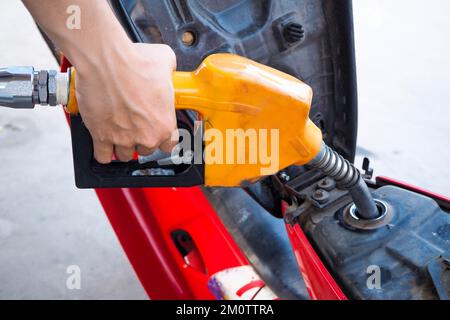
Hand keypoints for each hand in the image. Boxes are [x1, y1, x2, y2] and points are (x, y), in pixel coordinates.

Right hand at [74, 43, 177, 162]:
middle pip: (147, 149)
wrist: (106, 61)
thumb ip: (170, 73)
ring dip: (123, 146)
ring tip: (120, 132)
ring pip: (125, 155)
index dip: (162, 137)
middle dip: (141, 139)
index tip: (156, 130)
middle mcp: (146, 136)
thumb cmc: (135, 62)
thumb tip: (169, 69)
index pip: (169, 144)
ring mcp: (123, 139)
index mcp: (165, 124)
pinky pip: (103, 157)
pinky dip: (104, 152)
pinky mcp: (101, 137)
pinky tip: (105, 143)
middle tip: (135, 124)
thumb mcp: (166, 62)